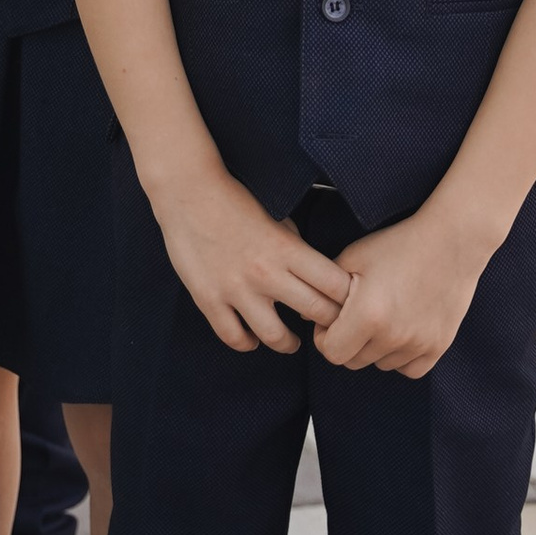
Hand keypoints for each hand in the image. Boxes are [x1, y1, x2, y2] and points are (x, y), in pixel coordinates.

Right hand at [154, 166, 352, 356]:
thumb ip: (297, 248)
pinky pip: (234, 337)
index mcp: (287, 248)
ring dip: (289, 344)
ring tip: (291, 342)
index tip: (346, 303)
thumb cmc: (235, 200)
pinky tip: (253, 338)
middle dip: (329, 324)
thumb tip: (316, 275)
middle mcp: (266, 272)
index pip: (336, 285)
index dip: (348, 299)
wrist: (187, 191)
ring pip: (276, 337)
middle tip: (326, 328)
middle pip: (317, 313)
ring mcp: (236, 289)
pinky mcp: (209, 299)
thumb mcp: (277, 218)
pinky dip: (248, 343)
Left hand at [313, 203, 487, 378]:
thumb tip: (305, 318)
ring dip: (375, 348)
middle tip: (356, 316)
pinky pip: (409, 369)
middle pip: (354, 361)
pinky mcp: (439, 347)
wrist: (451, 242)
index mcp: (367, 315)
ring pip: (380, 364)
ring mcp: (418, 344)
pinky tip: (401, 330)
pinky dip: (401, 356)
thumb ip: (324, 289)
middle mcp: (393, 336)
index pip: (331, 352)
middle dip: (348, 342)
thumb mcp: (353, 258)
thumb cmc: (397, 245)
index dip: (325, 337)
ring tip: (383, 315)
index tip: (332, 319)